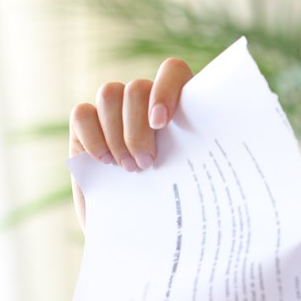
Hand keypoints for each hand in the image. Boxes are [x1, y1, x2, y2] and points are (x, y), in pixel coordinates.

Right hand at [67, 58, 192, 226]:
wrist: (139, 229)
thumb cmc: (173, 204)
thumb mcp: (192, 182)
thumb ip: (198, 161)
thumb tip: (218, 159)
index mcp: (179, 104)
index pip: (172, 71)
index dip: (166, 89)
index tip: (161, 123)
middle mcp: (146, 100)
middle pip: (136, 88)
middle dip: (137, 129)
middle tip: (145, 163)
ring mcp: (115, 111)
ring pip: (109, 94)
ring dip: (117, 134)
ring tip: (128, 167)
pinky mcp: (87, 126)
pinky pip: (82, 113)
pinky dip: (92, 136)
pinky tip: (104, 162)